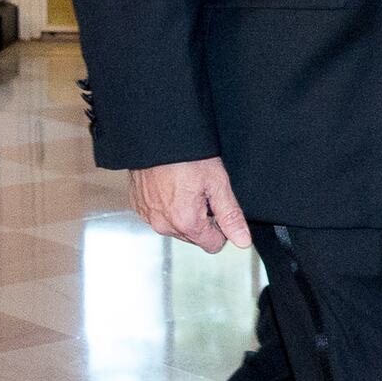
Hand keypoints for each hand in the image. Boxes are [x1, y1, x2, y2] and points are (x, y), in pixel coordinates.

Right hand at [129, 156, 250, 252]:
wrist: (157, 136)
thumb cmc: (186, 154)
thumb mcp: (217, 183)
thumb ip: (231, 215)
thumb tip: (242, 240)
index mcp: (185, 222)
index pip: (213, 245)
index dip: (221, 227)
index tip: (218, 206)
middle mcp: (163, 225)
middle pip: (194, 236)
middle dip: (202, 218)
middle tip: (201, 190)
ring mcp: (148, 216)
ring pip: (176, 227)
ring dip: (184, 212)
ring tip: (185, 185)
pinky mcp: (139, 206)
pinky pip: (160, 215)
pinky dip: (167, 205)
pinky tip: (171, 185)